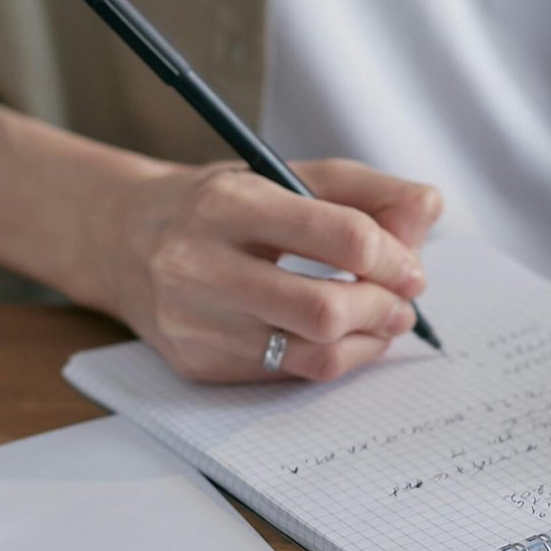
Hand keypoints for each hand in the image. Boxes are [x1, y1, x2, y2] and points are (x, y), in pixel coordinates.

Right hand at [89, 157, 441, 382]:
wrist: (122, 240)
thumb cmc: (219, 206)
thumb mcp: (282, 174)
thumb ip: (364, 190)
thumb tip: (429, 211)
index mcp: (229, 203)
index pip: (341, 235)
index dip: (393, 257)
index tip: (411, 267)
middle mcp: (200, 265)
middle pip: (325, 310)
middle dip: (382, 309)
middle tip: (402, 304)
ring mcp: (194, 323)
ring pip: (312, 355)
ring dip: (366, 343)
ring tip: (380, 322)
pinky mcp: (196, 364)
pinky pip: (286, 375)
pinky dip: (328, 358)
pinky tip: (337, 338)